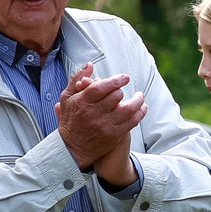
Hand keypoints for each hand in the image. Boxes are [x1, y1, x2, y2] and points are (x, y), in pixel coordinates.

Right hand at [56, 62, 146, 186]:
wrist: (72, 147)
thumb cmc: (71, 119)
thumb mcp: (67, 98)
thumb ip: (77, 79)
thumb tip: (90, 64)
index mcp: (81, 102)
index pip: (100, 87)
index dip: (115, 80)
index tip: (125, 77)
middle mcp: (93, 114)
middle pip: (115, 96)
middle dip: (122, 90)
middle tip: (125, 88)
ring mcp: (105, 125)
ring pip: (127, 109)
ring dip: (137, 101)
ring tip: (140, 96)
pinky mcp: (114, 136)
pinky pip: (131, 122)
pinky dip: (140, 113)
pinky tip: (143, 108)